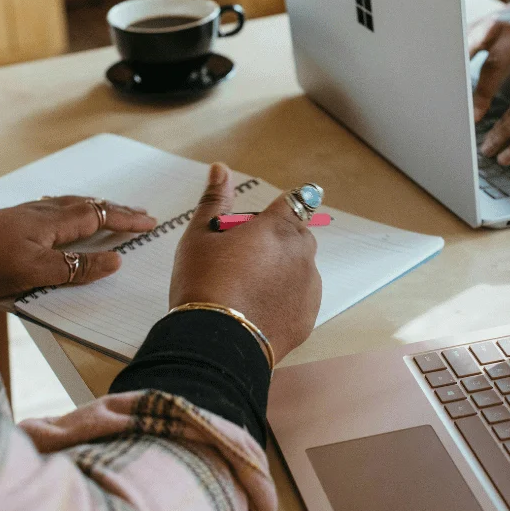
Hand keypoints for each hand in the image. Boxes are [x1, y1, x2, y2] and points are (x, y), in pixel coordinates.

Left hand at [0, 197, 155, 299]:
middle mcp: (42, 212)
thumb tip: (114, 261)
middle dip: (117, 210)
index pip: (100, 217)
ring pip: (71, 204)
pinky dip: (72, 208)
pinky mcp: (10, 220)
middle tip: (140, 214)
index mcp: (52, 223)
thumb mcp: (33, 272)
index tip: (150, 222)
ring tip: (110, 211)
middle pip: (88, 205)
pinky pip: (53, 207)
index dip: (126, 220)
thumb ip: (75, 268)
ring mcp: (24, 214)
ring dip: (96, 207)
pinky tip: (63, 213)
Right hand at [170, 163, 321, 363]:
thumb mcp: (200, 236)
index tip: (274, 216)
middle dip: (277, 241)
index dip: (283, 207)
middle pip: (297, 235)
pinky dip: (286, 299)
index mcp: (277, 227)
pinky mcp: (308, 316)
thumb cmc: (203, 282)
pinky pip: (301, 298)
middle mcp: (301, 252)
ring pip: (300, 267)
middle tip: (242, 259)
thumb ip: (215, 199)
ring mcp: (308, 286)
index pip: (295, 201)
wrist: (214, 342)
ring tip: (247, 288)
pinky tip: (258, 308)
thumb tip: (221, 168)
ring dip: (283, 270)